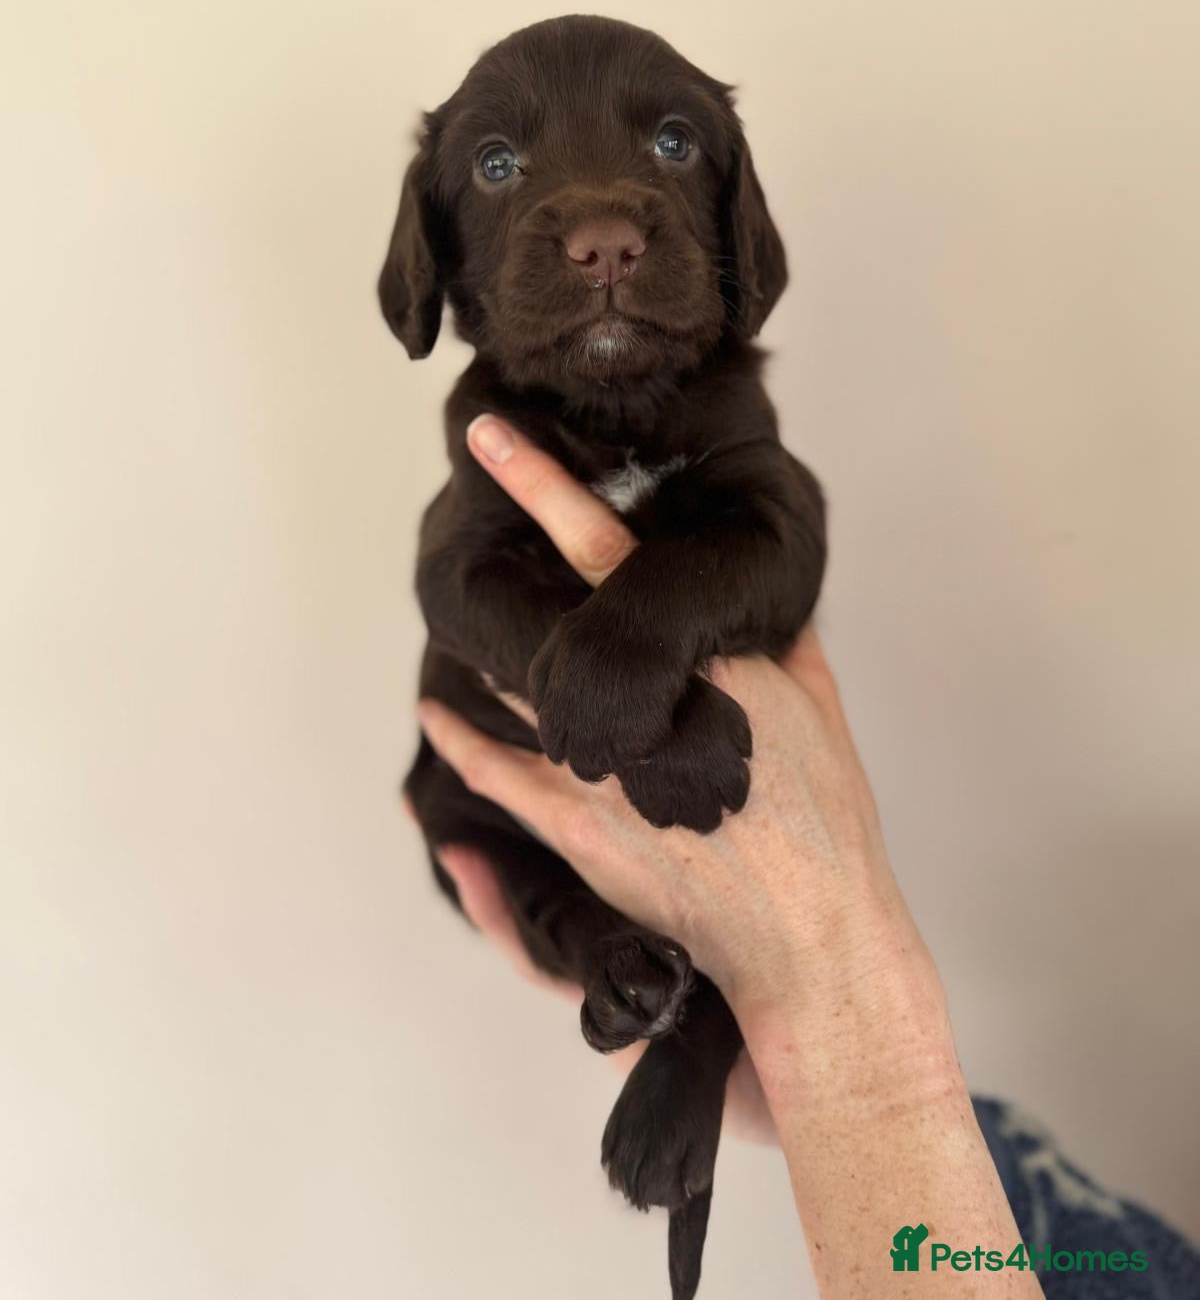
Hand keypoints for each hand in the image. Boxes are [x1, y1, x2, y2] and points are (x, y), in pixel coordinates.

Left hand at [421, 415, 951, 1095]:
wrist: (810, 933)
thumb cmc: (828, 821)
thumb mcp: (823, 709)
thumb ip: (790, 641)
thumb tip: (776, 596)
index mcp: (701, 652)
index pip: (603, 549)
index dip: (541, 485)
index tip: (489, 437)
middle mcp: (639, 696)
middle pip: (540, 613)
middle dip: (498, 572)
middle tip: (465, 537)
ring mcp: (597, 763)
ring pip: (513, 683)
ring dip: (487, 648)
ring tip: (465, 617)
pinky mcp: (574, 826)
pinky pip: (493, 770)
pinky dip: (458, 739)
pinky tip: (437, 712)